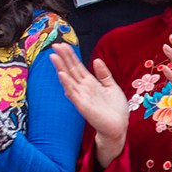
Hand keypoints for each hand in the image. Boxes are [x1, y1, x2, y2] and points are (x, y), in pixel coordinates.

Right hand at [48, 45, 127, 166]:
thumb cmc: (115, 109)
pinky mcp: (82, 105)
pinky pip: (73, 93)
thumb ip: (104, 74)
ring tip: (53, 57)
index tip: (62, 44)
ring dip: (60, 68)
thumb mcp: (112, 87)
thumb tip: (96, 60)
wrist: (118, 127)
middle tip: (54, 45)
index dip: (70, 55)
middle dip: (63, 58)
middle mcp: (83, 88)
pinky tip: (61, 75)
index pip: (77, 66)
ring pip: (68, 79)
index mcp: (90, 83)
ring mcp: (81, 96)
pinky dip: (67, 84)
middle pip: (71, 70)